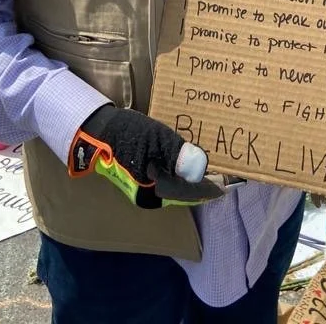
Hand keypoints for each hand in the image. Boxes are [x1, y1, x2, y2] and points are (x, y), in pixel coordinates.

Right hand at [69, 105, 221, 208]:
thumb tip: (200, 168)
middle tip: (224, 170)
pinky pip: (169, 177)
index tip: (230, 180)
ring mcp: (146, 186)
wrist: (95, 130)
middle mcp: (151, 195)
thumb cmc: (125, 134)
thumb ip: (177, 153)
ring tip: (212, 164)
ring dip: (193, 176)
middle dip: (203, 182)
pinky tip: (190, 159)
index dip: (210, 187)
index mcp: (153, 192)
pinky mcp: (144, 175)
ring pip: (177, 185)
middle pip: (185, 191)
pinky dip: (181, 170)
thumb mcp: (154, 139)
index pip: (189, 194)